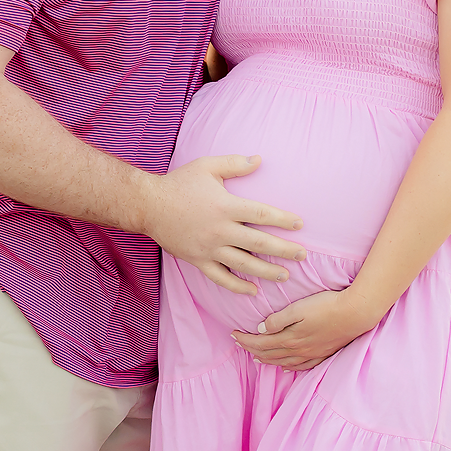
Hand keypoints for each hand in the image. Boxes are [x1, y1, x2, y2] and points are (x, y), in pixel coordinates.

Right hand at [142, 155, 305, 295]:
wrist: (147, 205)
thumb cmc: (179, 183)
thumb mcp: (207, 166)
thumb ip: (234, 164)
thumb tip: (260, 160)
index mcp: (225, 206)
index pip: (262, 215)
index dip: (283, 220)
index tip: (300, 224)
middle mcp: (220, 230)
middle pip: (259, 243)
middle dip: (284, 250)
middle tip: (303, 255)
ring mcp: (209, 248)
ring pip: (244, 264)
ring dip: (266, 271)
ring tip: (285, 275)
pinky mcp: (198, 260)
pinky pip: (220, 277)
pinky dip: (237, 286)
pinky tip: (252, 290)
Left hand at [230, 287, 383, 370]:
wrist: (356, 313)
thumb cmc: (327, 306)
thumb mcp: (299, 308)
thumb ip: (278, 320)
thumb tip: (260, 330)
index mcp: (290, 338)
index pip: (260, 342)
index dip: (244, 340)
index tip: (232, 334)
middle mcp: (299, 350)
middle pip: (269, 353)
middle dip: (251, 349)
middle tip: (238, 344)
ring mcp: (312, 353)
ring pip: (283, 361)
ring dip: (268, 360)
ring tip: (256, 357)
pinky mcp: (323, 353)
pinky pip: (302, 366)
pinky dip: (289, 367)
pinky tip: (285, 367)